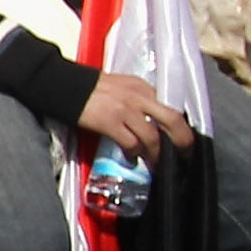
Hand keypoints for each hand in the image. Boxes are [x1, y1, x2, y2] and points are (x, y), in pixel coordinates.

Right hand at [73, 71, 194, 156]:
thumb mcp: (123, 86)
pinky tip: (133, 160)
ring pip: (152, 137)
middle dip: (183, 140)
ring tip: (156, 164)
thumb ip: (139, 98)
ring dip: (156, 154)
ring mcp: (126, 110)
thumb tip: (150, 119)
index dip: (180, 126)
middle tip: (184, 154)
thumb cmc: (92, 88)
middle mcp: (139, 97)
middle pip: (172, 120)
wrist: (66, 85)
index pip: (170, 107)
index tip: (182, 138)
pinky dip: (134, 155)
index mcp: (144, 87)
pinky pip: (130, 144)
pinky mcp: (110, 122)